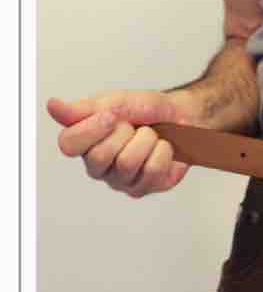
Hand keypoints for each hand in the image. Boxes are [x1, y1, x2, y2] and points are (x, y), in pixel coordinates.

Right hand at [47, 89, 200, 197]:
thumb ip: (83, 109)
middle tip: (133, 127)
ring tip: (150, 136)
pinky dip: (162, 152)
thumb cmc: (146, 111)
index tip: (111, 116)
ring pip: (127, 164)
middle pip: (99, 157)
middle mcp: (98, 166)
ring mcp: (120, 180)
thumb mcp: (114, 102)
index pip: (68, 144)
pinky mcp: (143, 189)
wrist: (180, 116)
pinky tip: (162, 148)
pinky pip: (151, 171)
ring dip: (146, 141)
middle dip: (124, 134)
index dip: (90, 130)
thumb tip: (53, 106)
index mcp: (84, 142)